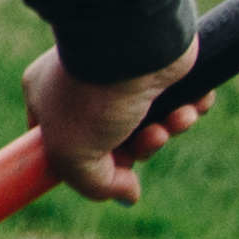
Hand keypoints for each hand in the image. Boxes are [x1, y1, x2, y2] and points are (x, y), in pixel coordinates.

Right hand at [30, 36, 208, 204]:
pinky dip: (189, 111)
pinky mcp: (163, 68)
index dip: (88, 165)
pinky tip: (187, 107)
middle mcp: (86, 85)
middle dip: (139, 148)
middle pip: (116, 140)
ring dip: (166, 131)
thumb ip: (93, 185)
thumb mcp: (73, 154)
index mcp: (49, 98)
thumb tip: (127, 194)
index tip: (105, 173)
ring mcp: (126, 76)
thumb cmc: (92, 94)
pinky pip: (181, 102)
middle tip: (146, 140)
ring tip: (169, 123)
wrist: (136, 44)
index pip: (64, 144)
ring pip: (152, 123)